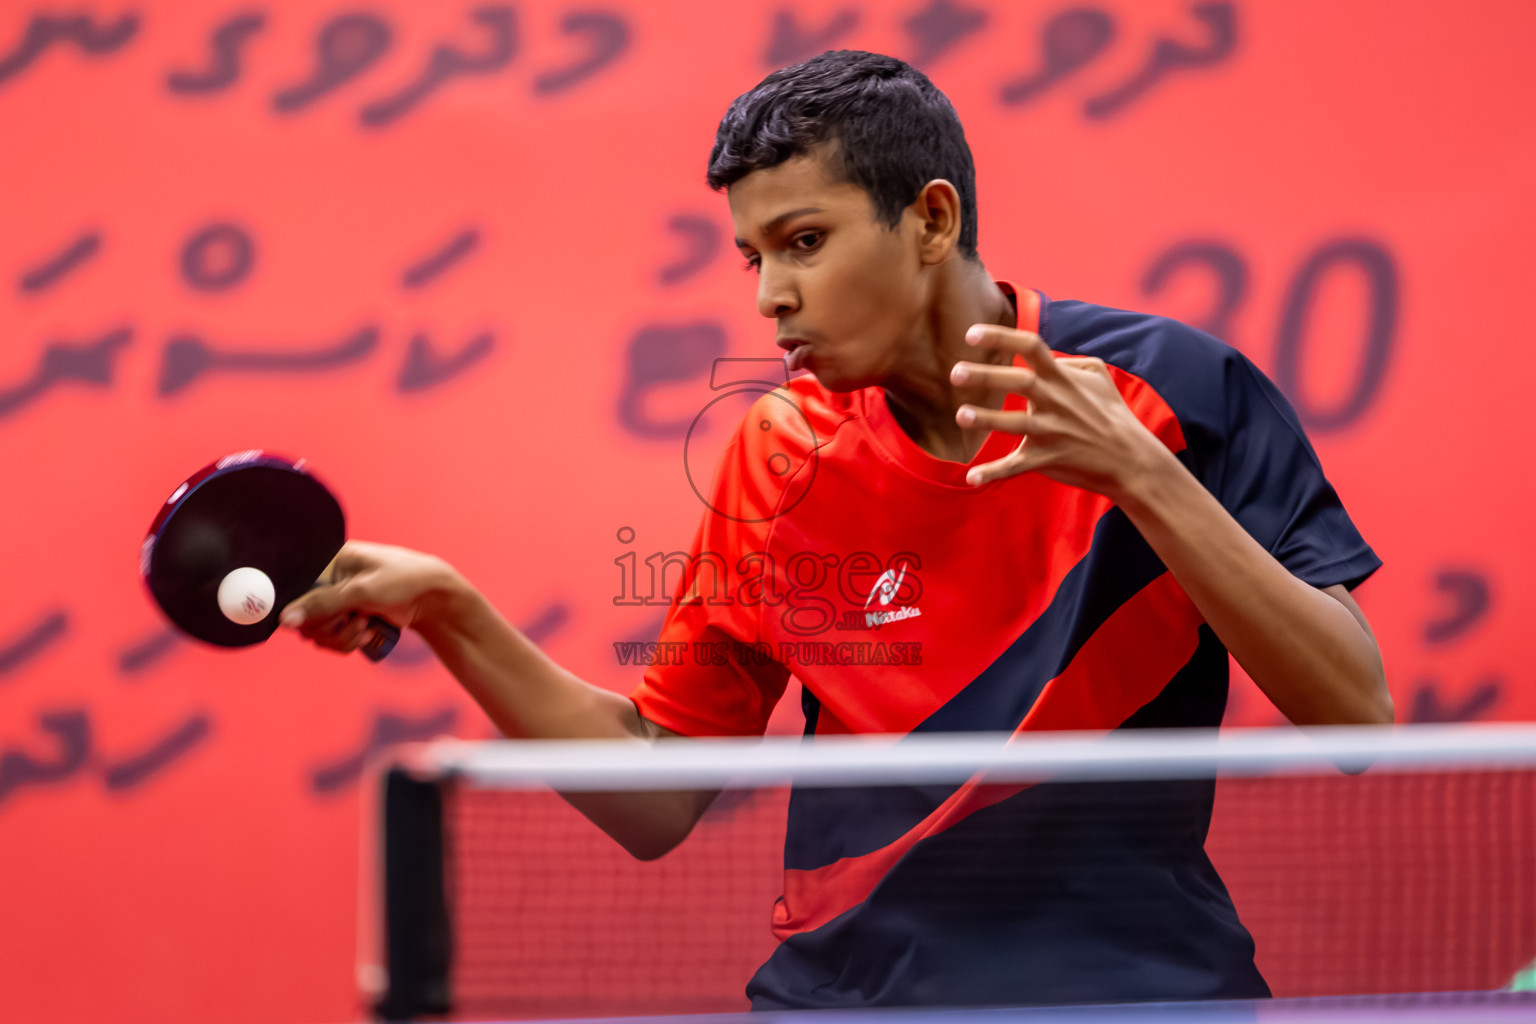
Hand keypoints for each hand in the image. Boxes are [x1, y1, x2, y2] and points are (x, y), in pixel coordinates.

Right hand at [279, 540, 460, 654]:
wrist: (435, 597)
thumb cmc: (403, 581)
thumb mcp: (361, 591)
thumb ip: (322, 604)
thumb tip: (285, 621)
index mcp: (328, 561)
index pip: (295, 591)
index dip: (306, 611)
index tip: (329, 618)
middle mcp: (329, 580)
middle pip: (304, 617)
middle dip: (330, 627)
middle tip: (355, 622)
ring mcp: (338, 600)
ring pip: (318, 632)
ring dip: (341, 637)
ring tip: (365, 628)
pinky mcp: (348, 617)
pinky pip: (332, 639)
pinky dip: (347, 642)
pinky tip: (367, 633)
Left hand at [950, 324, 1171, 495]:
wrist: (1131, 459)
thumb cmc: (1111, 414)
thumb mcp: (1098, 376)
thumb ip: (1068, 361)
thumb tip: (1044, 358)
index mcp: (1063, 378)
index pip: (1031, 347)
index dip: (1001, 337)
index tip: (971, 334)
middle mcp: (1055, 402)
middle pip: (1019, 383)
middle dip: (987, 376)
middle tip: (955, 373)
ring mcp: (1052, 432)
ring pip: (1015, 424)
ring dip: (987, 420)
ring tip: (960, 415)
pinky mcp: (1048, 459)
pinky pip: (1017, 467)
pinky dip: (994, 473)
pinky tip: (971, 478)